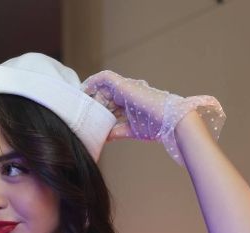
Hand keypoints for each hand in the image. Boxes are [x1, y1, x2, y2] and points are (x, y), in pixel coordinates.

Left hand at [82, 70, 225, 164]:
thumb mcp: (131, 131)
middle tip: (79, 113)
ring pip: (102, 88)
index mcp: (131, 103)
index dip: (98, 109)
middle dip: (92, 105)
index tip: (86, 117)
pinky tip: (84, 90)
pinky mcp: (124, 84)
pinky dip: (93, 82)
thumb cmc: (155, 126)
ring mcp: (127, 87)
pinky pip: (104, 78)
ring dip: (91, 96)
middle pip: (104, 96)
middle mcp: (128, 92)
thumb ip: (116, 131)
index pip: (110, 105)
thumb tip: (103, 136)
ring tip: (79, 104)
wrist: (170, 120)